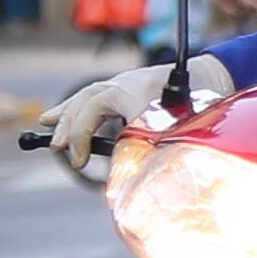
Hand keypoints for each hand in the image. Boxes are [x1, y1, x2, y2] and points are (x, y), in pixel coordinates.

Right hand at [36, 56, 230, 184]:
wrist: (210, 77)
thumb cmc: (196, 105)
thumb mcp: (176, 131)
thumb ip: (149, 152)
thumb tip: (129, 180)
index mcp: (132, 93)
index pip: (94, 115)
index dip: (82, 139)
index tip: (80, 161)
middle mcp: (123, 84)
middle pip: (87, 105)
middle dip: (70, 128)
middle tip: (58, 150)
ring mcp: (123, 82)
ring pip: (87, 97)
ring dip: (65, 114)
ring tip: (46, 127)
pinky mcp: (124, 86)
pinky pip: (93, 95)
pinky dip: (74, 106)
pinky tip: (54, 116)